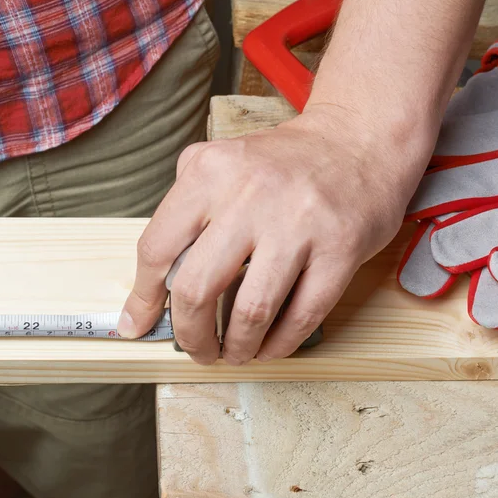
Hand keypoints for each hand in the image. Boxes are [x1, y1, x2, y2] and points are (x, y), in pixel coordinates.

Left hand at [118, 105, 432, 364]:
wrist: (358, 143)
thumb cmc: (284, 164)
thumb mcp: (222, 162)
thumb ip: (186, 208)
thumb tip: (154, 284)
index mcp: (211, 172)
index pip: (157, 249)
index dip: (143, 298)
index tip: (138, 323)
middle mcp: (251, 195)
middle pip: (197, 288)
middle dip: (190, 335)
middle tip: (196, 349)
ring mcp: (299, 224)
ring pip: (251, 311)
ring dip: (236, 347)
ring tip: (234, 353)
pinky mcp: (340, 249)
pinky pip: (302, 315)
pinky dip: (279, 344)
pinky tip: (269, 348)